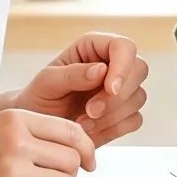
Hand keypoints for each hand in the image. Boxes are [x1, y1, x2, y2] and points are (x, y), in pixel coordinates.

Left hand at [0, 32, 147, 147]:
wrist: (38, 129)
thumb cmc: (38, 99)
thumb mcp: (46, 83)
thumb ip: (72, 74)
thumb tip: (101, 70)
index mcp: (93, 48)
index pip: (124, 46)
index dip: (123, 66)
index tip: (110, 88)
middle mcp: (112, 65)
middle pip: (139, 70)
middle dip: (116, 96)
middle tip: (90, 111)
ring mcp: (121, 91)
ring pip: (138, 97)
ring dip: (112, 115)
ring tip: (82, 123)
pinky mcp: (123, 114)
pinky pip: (135, 120)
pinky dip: (114, 128)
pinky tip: (92, 131)